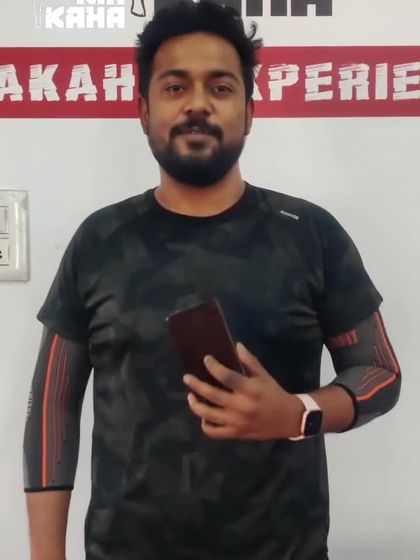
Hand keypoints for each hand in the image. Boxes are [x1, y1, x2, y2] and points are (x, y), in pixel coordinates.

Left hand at [183, 342, 303, 439]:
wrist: (289, 419)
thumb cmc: (274, 394)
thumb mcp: (264, 375)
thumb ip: (249, 361)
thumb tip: (236, 345)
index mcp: (249, 389)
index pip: (225, 376)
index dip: (213, 366)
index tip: (206, 359)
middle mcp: (240, 406)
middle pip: (211, 395)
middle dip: (196, 385)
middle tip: (187, 377)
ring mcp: (236, 422)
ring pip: (208, 415)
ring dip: (196, 405)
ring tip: (191, 396)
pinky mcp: (236, 433)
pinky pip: (214, 432)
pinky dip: (205, 425)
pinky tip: (204, 417)